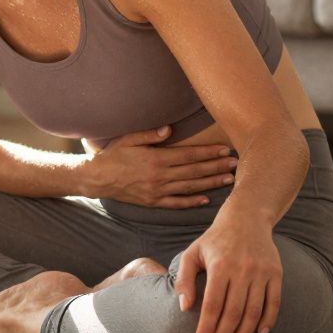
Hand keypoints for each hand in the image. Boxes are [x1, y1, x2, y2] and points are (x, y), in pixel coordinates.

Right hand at [87, 126, 236, 207]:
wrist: (96, 178)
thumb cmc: (112, 155)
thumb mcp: (128, 139)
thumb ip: (149, 134)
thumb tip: (169, 130)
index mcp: (155, 159)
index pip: (189, 156)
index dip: (208, 153)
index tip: (225, 149)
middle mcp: (159, 177)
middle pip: (194, 172)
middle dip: (216, 167)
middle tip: (236, 164)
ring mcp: (157, 191)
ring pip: (190, 188)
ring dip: (211, 184)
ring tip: (229, 180)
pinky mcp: (153, 202)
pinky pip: (176, 203)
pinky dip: (192, 202)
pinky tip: (206, 200)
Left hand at [174, 214, 281, 332]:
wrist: (246, 219)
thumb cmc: (214, 240)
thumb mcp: (192, 253)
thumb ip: (185, 280)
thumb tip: (184, 308)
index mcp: (220, 266)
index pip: (212, 305)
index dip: (206, 327)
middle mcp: (242, 269)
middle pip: (233, 312)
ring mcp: (262, 272)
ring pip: (254, 311)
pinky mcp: (276, 273)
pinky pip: (274, 302)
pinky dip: (268, 321)